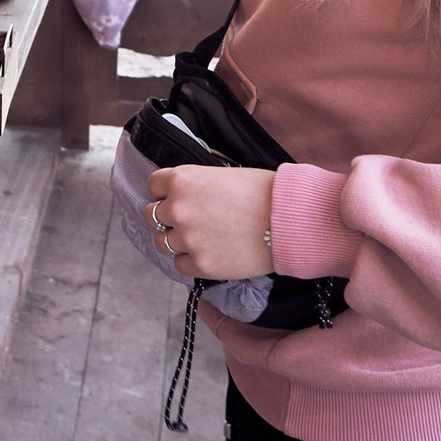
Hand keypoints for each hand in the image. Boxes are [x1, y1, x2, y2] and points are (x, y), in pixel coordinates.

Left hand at [146, 167, 275, 280]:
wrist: (289, 221)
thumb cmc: (263, 192)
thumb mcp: (222, 175)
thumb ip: (196, 186)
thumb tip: (185, 196)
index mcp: (182, 180)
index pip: (153, 185)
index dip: (165, 192)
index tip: (176, 198)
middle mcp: (177, 208)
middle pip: (152, 216)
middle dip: (168, 218)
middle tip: (190, 221)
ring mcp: (187, 238)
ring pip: (161, 242)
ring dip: (177, 241)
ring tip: (201, 239)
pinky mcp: (200, 264)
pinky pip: (180, 265)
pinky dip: (192, 261)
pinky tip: (211, 253)